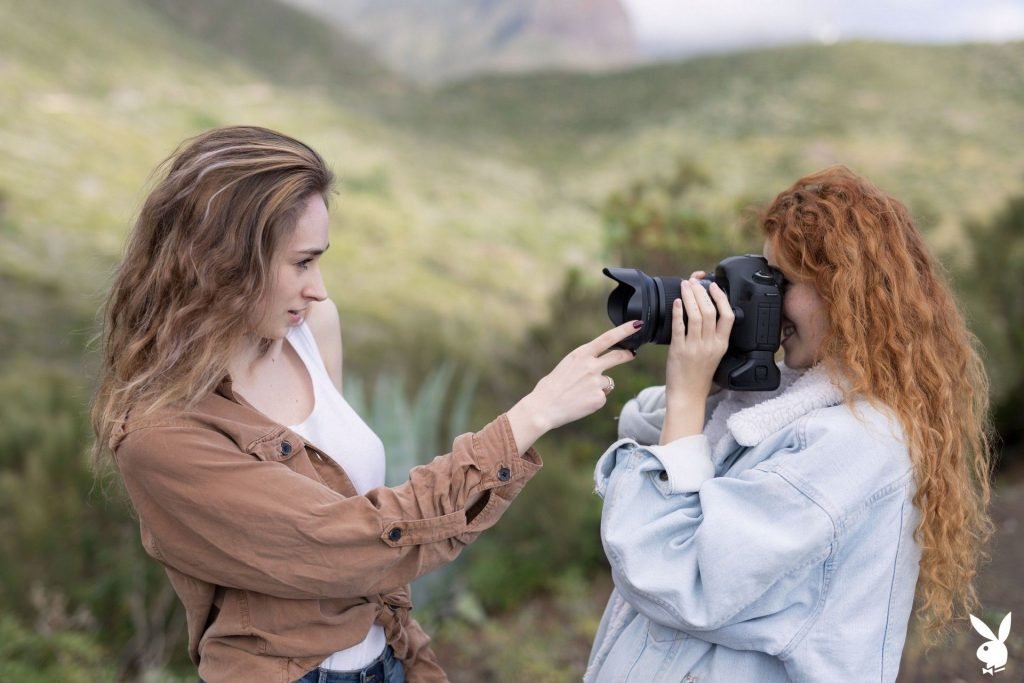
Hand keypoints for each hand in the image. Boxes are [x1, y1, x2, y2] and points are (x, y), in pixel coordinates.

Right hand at [506, 320, 639, 453]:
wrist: (543, 408)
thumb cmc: (550, 388)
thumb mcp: (565, 367)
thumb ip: (582, 364)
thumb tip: (595, 370)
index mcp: (581, 354)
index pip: (608, 338)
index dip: (624, 330)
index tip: (636, 324)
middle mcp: (592, 366)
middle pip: (618, 356)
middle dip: (627, 354)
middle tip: (632, 354)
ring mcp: (597, 382)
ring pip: (606, 382)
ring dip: (598, 386)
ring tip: (579, 393)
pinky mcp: (599, 398)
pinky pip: (601, 397)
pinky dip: (593, 400)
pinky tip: (580, 403)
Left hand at [661, 279, 734, 441]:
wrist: (688, 395)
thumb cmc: (699, 375)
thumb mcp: (714, 354)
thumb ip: (714, 335)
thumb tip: (707, 311)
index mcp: (722, 344)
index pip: (728, 315)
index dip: (721, 297)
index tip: (713, 286)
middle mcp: (710, 344)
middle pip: (710, 311)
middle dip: (701, 292)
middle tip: (694, 282)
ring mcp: (695, 347)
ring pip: (696, 316)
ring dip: (689, 297)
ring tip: (684, 286)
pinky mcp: (679, 351)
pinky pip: (679, 327)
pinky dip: (678, 312)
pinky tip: (676, 302)